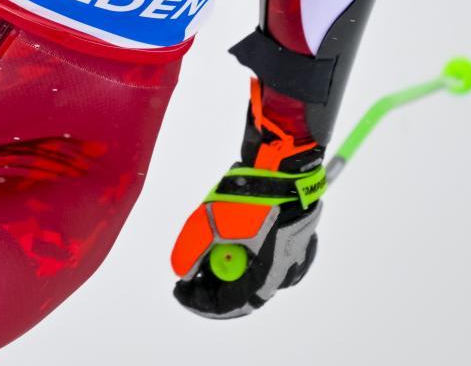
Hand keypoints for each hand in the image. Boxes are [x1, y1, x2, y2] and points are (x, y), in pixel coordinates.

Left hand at [169, 142, 326, 318]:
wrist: (286, 165)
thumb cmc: (251, 196)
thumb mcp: (211, 223)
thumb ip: (192, 252)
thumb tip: (183, 273)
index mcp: (267, 276)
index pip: (230, 304)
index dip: (200, 301)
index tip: (179, 290)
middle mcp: (283, 271)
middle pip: (240, 288)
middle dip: (211, 279)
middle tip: (188, 266)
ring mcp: (291, 253)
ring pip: (249, 267)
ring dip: (226, 257)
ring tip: (213, 232)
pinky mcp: (291, 235)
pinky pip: (261, 250)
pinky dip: (243, 244)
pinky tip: (235, 223)